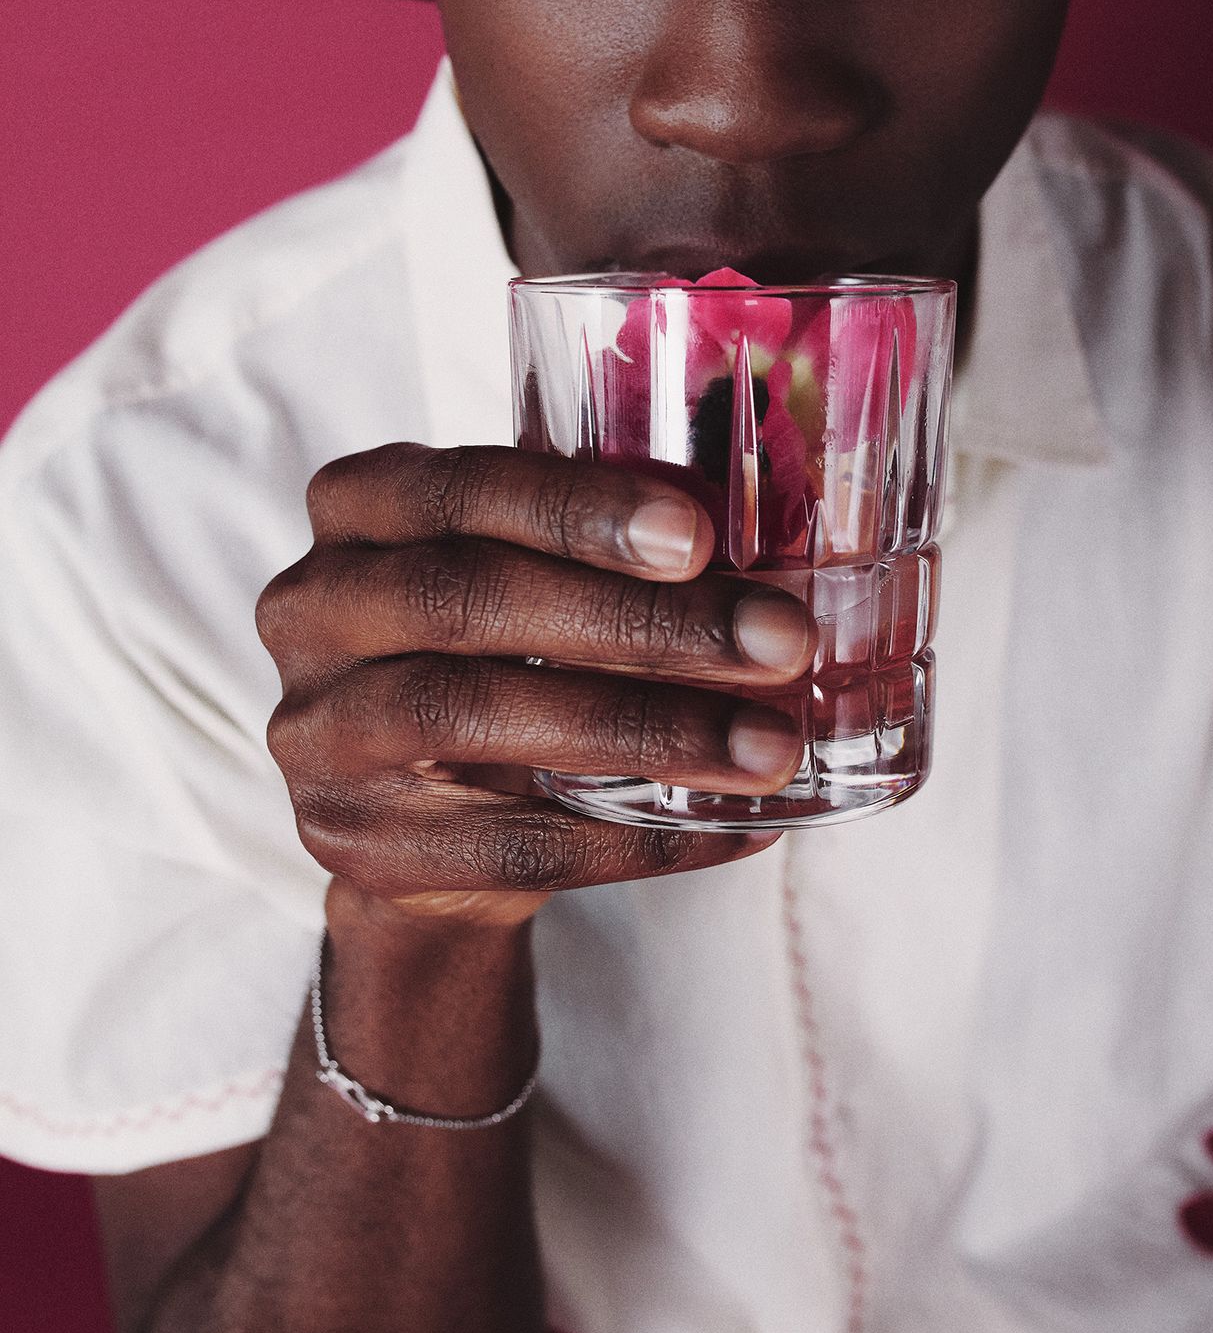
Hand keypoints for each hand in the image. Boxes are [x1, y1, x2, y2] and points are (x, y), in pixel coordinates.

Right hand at [255, 443, 813, 928]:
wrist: (423, 823)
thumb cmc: (500, 651)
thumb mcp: (529, 569)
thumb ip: (607, 540)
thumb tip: (780, 535)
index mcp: (359, 510)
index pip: (461, 487)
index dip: (578, 508)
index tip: (700, 533)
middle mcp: (312, 608)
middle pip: (469, 599)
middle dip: (639, 621)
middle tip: (777, 639)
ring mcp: (319, 732)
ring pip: (476, 717)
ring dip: (645, 730)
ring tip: (770, 746)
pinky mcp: (357, 844)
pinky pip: (512, 845)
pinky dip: (638, 838)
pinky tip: (739, 826)